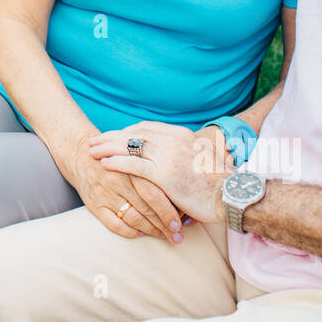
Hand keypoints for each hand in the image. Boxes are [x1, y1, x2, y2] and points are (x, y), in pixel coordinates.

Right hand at [60, 135, 184, 240]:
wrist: (82, 153)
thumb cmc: (117, 155)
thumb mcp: (135, 154)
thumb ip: (154, 165)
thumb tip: (181, 187)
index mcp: (132, 166)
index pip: (154, 194)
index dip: (169, 211)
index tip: (181, 223)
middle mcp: (119, 181)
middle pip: (146, 208)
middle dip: (164, 225)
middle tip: (178, 236)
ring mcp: (106, 194)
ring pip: (133, 218)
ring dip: (151, 230)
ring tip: (164, 236)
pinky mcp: (94, 204)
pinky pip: (114, 225)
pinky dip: (129, 232)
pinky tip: (140, 233)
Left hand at [88, 125, 228, 223]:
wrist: (230, 194)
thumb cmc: (218, 181)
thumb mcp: (201, 157)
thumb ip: (184, 152)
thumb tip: (173, 156)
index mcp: (181, 134)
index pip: (146, 127)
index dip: (126, 131)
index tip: (113, 135)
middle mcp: (172, 140)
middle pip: (133, 133)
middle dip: (111, 136)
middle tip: (93, 139)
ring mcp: (168, 156)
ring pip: (130, 147)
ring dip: (107, 148)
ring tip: (91, 150)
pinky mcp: (164, 174)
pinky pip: (134, 165)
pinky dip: (116, 163)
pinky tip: (104, 164)